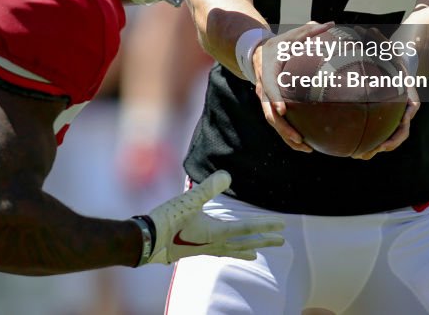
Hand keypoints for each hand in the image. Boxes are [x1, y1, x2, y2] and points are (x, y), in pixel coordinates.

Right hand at [141, 170, 283, 263]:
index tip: (282, 226)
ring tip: (259, 253)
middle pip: (245, 242)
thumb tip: (227, 175)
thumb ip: (208, 188)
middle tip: (282, 242)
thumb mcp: (188, 200)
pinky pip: (220, 252)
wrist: (146, 241)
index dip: (265, 225)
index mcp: (216, 233)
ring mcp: (205, 248)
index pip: (247, 228)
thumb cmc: (166, 220)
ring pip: (233, 250)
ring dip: (248, 248)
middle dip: (264, 240)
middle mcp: (214, 243)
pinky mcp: (195, 250)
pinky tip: (225, 250)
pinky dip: (229, 251)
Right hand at [254, 22, 334, 153]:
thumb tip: (331, 24)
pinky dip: (289, 135)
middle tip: (298, 138)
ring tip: (306, 148)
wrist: (257, 54)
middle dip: (282, 127)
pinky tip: (306, 145)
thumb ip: (309, 31)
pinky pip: (278, 123)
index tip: (282, 109)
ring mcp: (265, 100)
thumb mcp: (291, 36)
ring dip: (287, 136)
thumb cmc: (279, 45)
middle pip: (269, 112)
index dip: (274, 98)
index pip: (268, 87)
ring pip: (273, 122)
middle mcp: (263, 88)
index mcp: (267, 72)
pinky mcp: (270, 106)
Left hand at [353, 26, 423, 159]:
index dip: (401, 123)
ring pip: (389, 137)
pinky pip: (379, 132)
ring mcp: (397, 115)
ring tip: (358, 156)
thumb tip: (369, 28)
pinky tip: (349, 145)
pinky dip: (368, 139)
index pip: (410, 111)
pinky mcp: (387, 118)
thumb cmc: (393, 55)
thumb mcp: (390, 48)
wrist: (401, 64)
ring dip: (375, 148)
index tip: (390, 132)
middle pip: (400, 132)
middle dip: (386, 144)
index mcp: (409, 94)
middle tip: (369, 152)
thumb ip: (382, 42)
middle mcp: (405, 108)